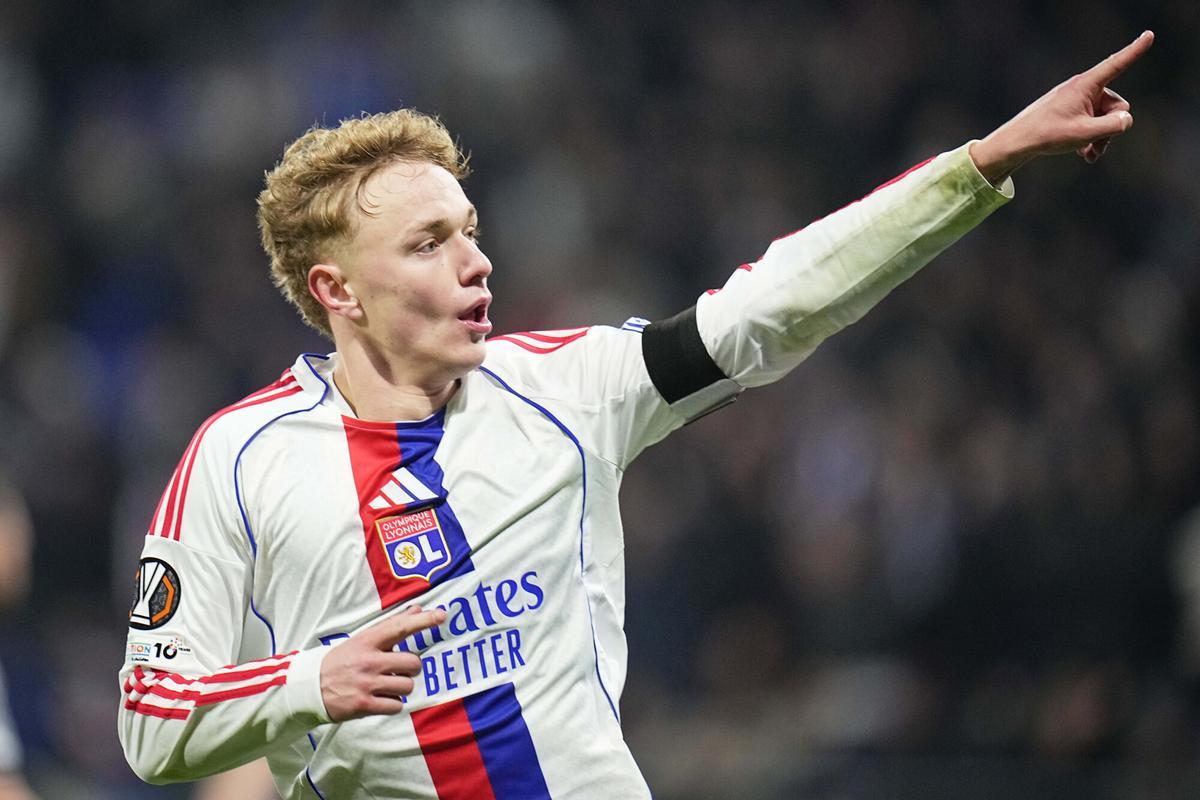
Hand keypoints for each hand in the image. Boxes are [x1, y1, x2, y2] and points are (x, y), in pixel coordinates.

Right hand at [318, 604, 445, 721]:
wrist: (310, 687)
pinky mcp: (364, 705)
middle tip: (398, 670)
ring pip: (407, 686)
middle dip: (411, 668)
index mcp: (368, 641)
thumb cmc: (342, 661)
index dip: (423, 621)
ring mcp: (366, 683)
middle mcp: (369, 660)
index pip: (400, 627)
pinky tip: (380, 699)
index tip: (442, 615)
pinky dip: (393, 704)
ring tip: (386, 685)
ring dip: (402, 687)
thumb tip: (418, 609)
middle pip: (413, 662)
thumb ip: (392, 626)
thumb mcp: (363, 639)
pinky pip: (396, 705)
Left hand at [970, 31, 1153, 184]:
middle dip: (1112, 127)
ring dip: (1101, 137)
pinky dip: (1091, 137)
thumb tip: (1126, 119)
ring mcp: (1078, 100)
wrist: (1017, 142)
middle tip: (1097, 147)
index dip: (1135, 50)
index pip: (1116, 65)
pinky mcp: (1073, 111)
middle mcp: (1083, 87)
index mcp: (1086, 84)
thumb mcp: (1085, 133)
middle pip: (1117, 105)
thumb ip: (1113, 126)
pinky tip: (1083, 153)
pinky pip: (1093, 122)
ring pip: (1105, 117)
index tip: (1149, 34)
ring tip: (1088, 154)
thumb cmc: (1047, 134)